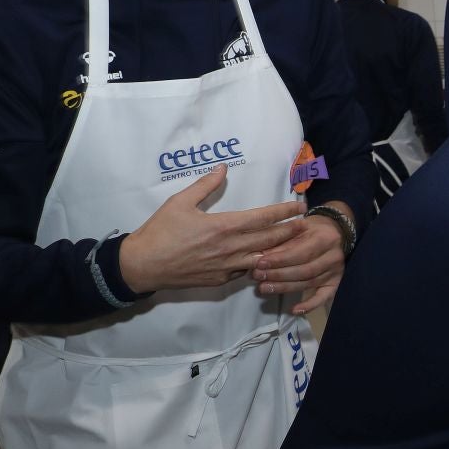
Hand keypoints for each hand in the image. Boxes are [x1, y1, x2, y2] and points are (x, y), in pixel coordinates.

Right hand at [119, 166, 307, 293]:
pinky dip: (260, 265)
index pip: (263, 218)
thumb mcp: (180, 202)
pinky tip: (268, 259)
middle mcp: (230, 248)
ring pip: (264, 259)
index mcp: (223, 226)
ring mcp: (227, 267)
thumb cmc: (160, 231)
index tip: (300, 207)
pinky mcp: (221, 280)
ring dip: (281, 250)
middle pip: (270, 239)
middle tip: (306, 224)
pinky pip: (247, 272)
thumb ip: (205, 185)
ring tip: (296, 243)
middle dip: (291, 231)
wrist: (142, 266)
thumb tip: (223, 168)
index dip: (285, 212)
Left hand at [253, 206, 348, 315]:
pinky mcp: (335, 282)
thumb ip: (282, 241)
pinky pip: (324, 297)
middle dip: (278, 274)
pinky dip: (310, 305)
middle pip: (304, 270)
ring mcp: (336, 271)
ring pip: (308, 283)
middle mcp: (333, 256)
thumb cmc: (312, 229)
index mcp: (325, 238)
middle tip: (258, 276)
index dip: (279, 260)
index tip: (260, 263)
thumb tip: (260, 256)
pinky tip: (294, 310)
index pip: (300, 253)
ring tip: (264, 288)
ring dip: (285, 288)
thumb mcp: (298, 228)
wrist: (336, 231)